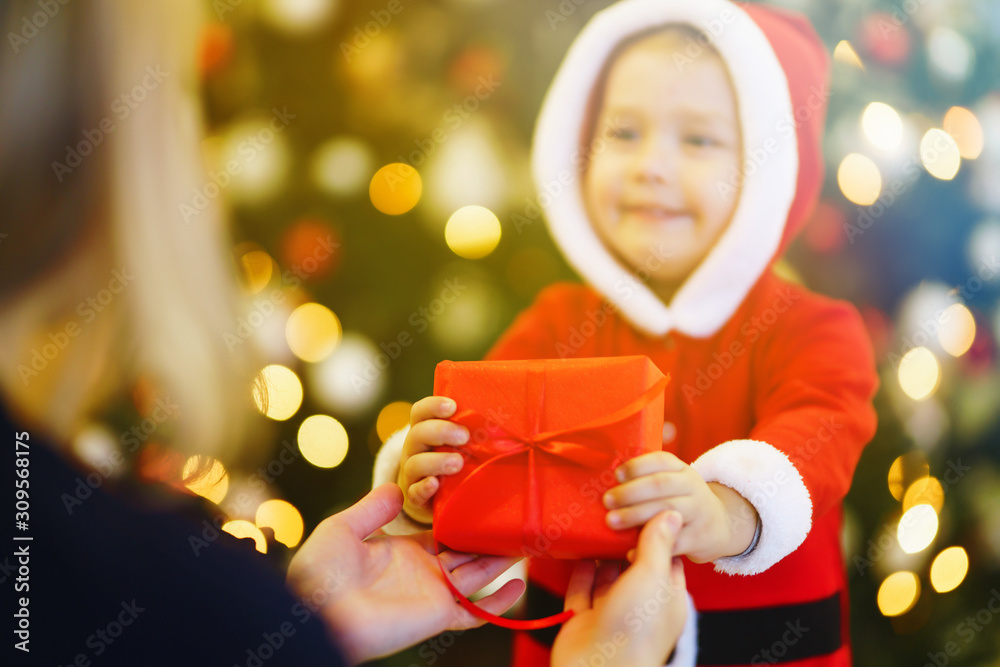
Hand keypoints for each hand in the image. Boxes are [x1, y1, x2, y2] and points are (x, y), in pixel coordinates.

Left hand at [287, 484, 523, 664]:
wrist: (316, 613)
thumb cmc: (320, 573)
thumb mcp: (342, 529)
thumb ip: (373, 508)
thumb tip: (398, 487)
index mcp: (402, 551)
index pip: (442, 532)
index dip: (462, 517)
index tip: (483, 496)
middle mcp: (422, 572)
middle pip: (466, 551)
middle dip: (489, 536)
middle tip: (515, 516)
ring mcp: (432, 593)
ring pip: (477, 575)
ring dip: (501, 559)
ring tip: (526, 537)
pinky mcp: (437, 614)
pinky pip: (475, 612)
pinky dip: (498, 604)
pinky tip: (517, 584)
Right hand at [397, 396, 469, 523]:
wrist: (441, 500)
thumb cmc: (457, 461)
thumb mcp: (462, 444)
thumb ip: (475, 431)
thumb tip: (510, 417)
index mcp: (425, 431)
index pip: (420, 412)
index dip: (433, 406)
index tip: (452, 406)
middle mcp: (414, 449)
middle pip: (417, 434)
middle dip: (441, 431)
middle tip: (464, 436)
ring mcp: (412, 474)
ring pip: (415, 463)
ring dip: (436, 461)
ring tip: (457, 463)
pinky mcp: (415, 498)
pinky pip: (414, 493)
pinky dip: (423, 488)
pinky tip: (435, 484)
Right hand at [552, 511, 687, 666]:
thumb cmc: (634, 627)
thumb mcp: (653, 575)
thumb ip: (658, 543)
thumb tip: (671, 513)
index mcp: (667, 600)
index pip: (668, 560)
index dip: (659, 534)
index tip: (645, 507)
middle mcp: (641, 608)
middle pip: (635, 567)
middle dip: (626, 542)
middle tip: (616, 511)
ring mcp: (612, 614)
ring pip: (607, 578)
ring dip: (602, 554)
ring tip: (597, 524)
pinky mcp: (585, 620)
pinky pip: (582, 590)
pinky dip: (580, 570)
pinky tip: (579, 549)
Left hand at [602, 452, 757, 562]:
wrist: (719, 525)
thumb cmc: (682, 501)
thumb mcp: (674, 482)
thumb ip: (647, 479)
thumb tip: (606, 481)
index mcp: (682, 470)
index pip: (661, 460)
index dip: (637, 466)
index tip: (617, 475)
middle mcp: (693, 487)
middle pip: (660, 485)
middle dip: (630, 492)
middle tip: (607, 501)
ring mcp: (699, 512)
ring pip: (666, 510)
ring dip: (635, 515)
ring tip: (612, 521)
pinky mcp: (699, 538)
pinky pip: (672, 542)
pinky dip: (649, 545)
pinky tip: (630, 548)